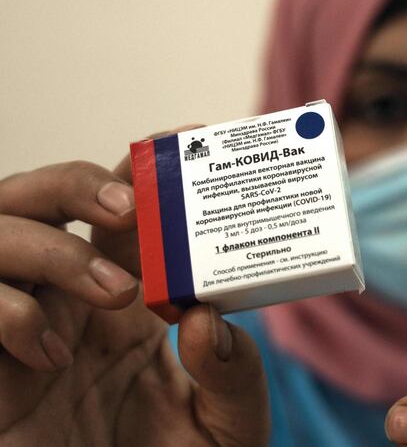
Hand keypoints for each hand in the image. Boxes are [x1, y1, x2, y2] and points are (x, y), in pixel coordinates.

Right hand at [0, 151, 268, 443]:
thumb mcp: (228, 422)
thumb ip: (235, 374)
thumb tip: (206, 321)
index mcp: (129, 296)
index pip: (121, 208)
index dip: (143, 168)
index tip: (186, 138)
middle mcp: (69, 299)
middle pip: (41, 198)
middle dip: (77, 182)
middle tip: (130, 206)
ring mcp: (23, 327)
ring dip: (50, 247)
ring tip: (117, 291)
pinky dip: (9, 313)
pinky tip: (54, 358)